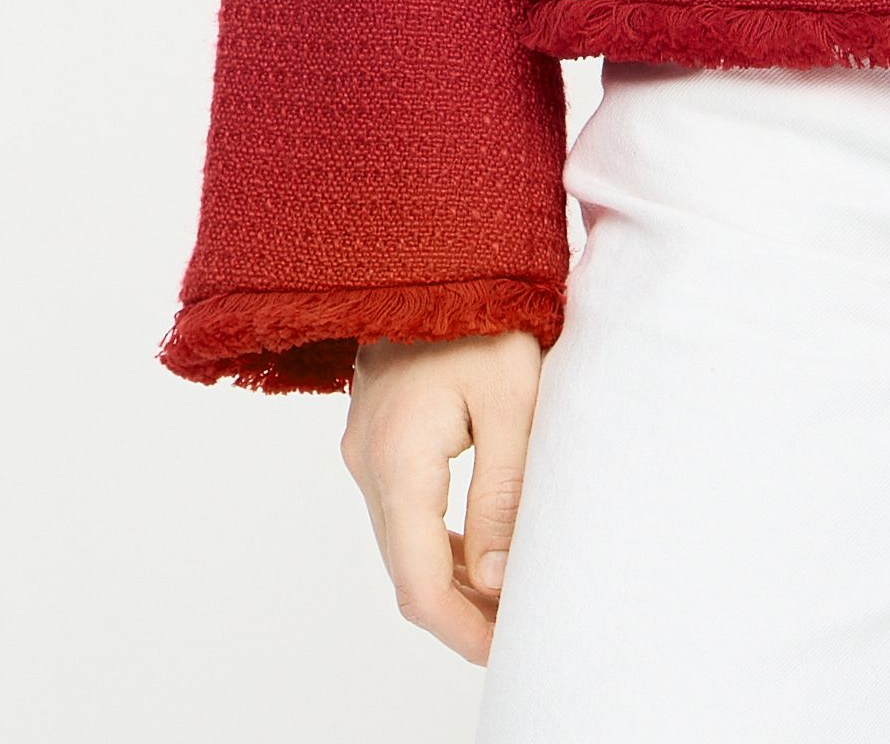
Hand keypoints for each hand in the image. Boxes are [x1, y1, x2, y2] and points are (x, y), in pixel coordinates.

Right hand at [341, 328, 543, 663]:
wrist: (433, 242)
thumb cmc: (483, 309)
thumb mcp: (511, 399)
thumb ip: (503, 492)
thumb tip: (500, 580)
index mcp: (397, 463)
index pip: (421, 584)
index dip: (464, 629)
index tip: (510, 648)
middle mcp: (367, 464)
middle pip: (410, 570)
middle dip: (464, 612)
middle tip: (523, 629)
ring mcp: (366, 450)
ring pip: (406, 543)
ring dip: (455, 577)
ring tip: (516, 595)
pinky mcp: (378, 437)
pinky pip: (406, 510)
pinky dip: (442, 539)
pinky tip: (487, 547)